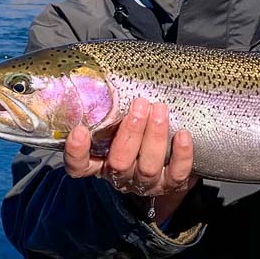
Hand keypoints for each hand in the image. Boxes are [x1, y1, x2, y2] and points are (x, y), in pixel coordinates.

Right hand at [64, 97, 197, 220]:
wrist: (168, 166)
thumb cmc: (137, 136)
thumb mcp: (119, 125)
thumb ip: (112, 110)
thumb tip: (110, 74)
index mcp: (100, 162)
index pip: (79, 166)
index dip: (76, 152)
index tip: (80, 130)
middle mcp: (120, 176)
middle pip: (119, 162)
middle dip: (130, 132)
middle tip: (140, 105)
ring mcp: (145, 183)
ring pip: (148, 167)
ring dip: (155, 136)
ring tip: (160, 110)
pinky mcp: (170, 185)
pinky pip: (176, 174)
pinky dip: (181, 155)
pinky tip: (183, 135)